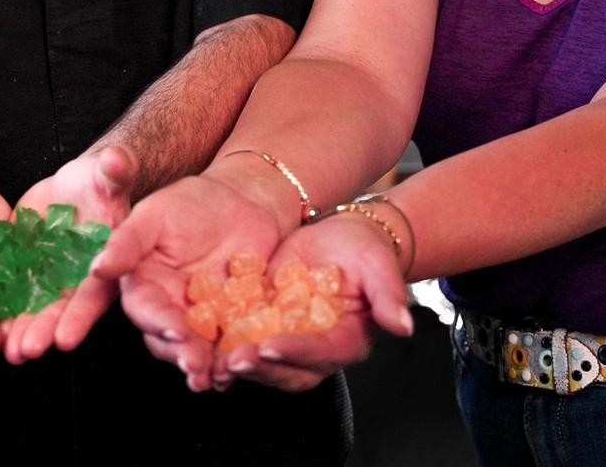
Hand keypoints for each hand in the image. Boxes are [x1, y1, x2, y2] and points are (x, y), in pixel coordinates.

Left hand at [1, 144, 137, 363]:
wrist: (77, 186)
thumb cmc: (101, 181)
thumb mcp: (109, 176)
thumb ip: (116, 172)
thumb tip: (116, 159)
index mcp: (107, 262)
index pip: (95, 292)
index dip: (81, 315)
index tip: (65, 339)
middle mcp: (78, 279)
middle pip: (61, 309)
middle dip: (43, 330)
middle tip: (26, 350)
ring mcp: (50, 277)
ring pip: (34, 308)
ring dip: (21, 331)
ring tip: (5, 351)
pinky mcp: (25, 268)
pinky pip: (11, 291)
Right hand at [91, 173, 287, 390]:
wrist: (244, 201)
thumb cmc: (192, 203)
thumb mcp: (156, 214)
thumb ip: (128, 241)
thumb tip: (98, 268)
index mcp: (143, 283)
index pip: (141, 308)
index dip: (154, 321)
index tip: (173, 331)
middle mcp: (166, 306)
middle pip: (166, 338)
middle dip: (179, 352)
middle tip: (193, 362)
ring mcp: (198, 319)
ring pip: (193, 350)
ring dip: (202, 365)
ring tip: (214, 374)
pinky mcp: (228, 324)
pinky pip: (226, 348)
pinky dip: (231, 360)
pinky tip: (239, 366)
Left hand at [218, 211, 413, 391]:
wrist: (341, 238)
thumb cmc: (364, 251)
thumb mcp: (377, 265)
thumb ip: (389, 296)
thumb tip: (403, 327)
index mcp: (346, 340)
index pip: (321, 352)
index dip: (296, 351)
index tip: (271, 346)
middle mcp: (315, 348)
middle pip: (288, 368)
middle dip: (260, 366)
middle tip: (234, 359)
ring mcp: (288, 340)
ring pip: (263, 363)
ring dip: (238, 363)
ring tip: (214, 359)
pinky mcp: (265, 326)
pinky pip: (243, 341)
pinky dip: (223, 345)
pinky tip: (202, 340)